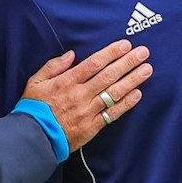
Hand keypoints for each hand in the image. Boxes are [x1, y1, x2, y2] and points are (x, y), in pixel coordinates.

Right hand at [21, 39, 152, 150]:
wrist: (34, 137)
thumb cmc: (34, 108)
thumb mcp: (35, 81)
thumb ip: (53, 66)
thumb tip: (72, 54)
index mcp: (67, 82)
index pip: (94, 63)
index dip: (112, 53)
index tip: (126, 45)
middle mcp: (81, 94)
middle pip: (109, 75)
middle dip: (128, 62)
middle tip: (144, 53)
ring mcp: (88, 111)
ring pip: (115, 93)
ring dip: (133, 80)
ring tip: (147, 70)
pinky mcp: (93, 126)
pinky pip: (113, 113)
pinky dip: (126, 103)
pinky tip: (138, 93)